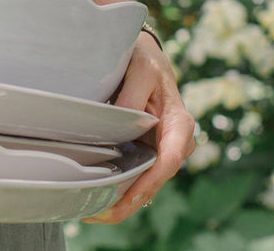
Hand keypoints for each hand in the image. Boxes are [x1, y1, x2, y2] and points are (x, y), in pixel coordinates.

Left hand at [83, 32, 195, 222]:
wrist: (147, 59)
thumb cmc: (146, 63)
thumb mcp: (142, 70)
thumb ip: (133, 94)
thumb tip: (122, 118)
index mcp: (179, 124)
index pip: (169, 159)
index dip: (150, 180)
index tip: (130, 195)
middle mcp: (175, 143)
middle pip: (156, 179)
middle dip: (131, 200)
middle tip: (100, 213)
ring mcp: (162, 150)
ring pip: (146, 183)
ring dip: (123, 201)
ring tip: (94, 213)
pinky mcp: (148, 153)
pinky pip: (137, 176)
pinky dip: (121, 191)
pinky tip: (99, 203)